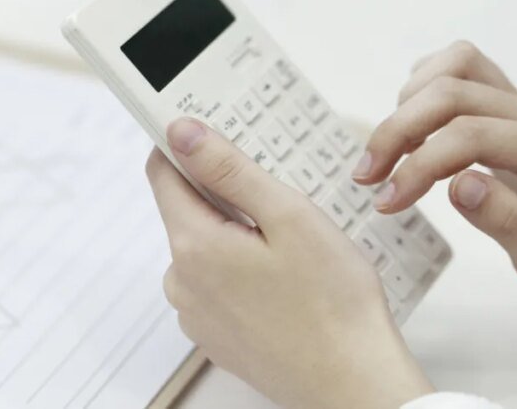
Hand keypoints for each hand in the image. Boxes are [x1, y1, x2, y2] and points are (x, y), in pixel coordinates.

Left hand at [146, 118, 432, 408]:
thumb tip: (182, 133)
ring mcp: (196, 314)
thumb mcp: (287, 216)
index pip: (163, 173)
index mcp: (193, 246)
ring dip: (238, 235)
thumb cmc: (333, 304)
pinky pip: (218, 284)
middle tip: (280, 201)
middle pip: (188, 211)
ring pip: (206, 248)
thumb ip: (229, 170)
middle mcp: (182, 283)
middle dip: (227, 195)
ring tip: (292, 250)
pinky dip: (243, 271)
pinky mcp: (216, 336)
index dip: (186, 146)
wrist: (353, 383)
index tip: (214, 133)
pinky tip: (286, 283)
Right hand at [353, 41, 516, 314]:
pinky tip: (412, 135)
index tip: (385, 203)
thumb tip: (458, 183)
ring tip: (389, 154)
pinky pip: (461, 71)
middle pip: (454, 90)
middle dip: (398, 129)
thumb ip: (507, 222)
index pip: (470, 135)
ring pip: (457, 64)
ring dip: (409, 102)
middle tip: (368, 177)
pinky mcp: (507, 106)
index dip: (418, 163)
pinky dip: (423, 90)